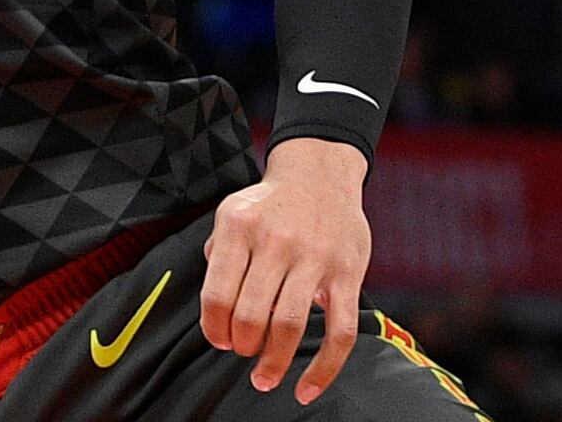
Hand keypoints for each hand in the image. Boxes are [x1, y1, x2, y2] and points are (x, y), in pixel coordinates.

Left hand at [198, 138, 371, 403]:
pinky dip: (323, 370)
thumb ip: (218, 256)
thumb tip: (215, 310)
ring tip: (264, 377)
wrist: (320, 173)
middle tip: (243, 352)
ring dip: (272, 362)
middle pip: (251, 314)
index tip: (219, 340)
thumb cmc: (270, 204)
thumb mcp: (232, 213)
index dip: (213, 327)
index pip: (217, 292)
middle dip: (241, 345)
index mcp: (240, 227)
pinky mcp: (348, 275)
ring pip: (289, 325)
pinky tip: (306, 389)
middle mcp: (276, 241)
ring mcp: (315, 258)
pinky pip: (338, 333)